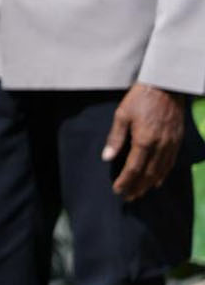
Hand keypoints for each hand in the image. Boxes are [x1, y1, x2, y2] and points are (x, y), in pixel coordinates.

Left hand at [104, 83, 185, 200]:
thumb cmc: (140, 98)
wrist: (166, 86)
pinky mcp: (178, 140)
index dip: (125, 181)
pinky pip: (170, 162)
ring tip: (140, 193)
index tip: (118, 190)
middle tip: (128, 198)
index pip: (134, 168)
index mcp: (144, 140)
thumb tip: (107, 157)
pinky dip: (163, 174)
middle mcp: (160, 145)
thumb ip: (115, 137)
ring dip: (149, 184)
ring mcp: (171, 144)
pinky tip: (157, 181)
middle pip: (148, 173)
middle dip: (137, 187)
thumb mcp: (122, 115)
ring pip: (161, 170)